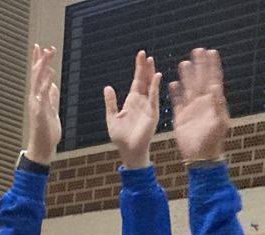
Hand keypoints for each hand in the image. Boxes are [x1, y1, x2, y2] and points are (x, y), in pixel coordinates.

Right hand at [25, 45, 61, 165]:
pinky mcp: (40, 113)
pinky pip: (43, 95)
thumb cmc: (46, 133)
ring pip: (38, 82)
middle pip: (36, 76)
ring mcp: (36, 105)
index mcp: (38, 98)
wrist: (42, 149)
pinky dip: (45, 84)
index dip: (39, 62)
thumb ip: (52, 98)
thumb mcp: (52, 111)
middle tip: (44, 47)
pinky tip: (50, 75)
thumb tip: (53, 86)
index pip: (38, 77)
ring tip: (46, 55)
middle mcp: (35, 99)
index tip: (41, 48)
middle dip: (40, 61)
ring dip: (42, 68)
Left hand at [105, 50, 160, 170]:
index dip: (138, 68)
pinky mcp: (152, 113)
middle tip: (145, 54)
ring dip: (151, 74)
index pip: (137, 80)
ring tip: (151, 61)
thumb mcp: (112, 117)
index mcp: (132, 101)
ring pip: (150, 86)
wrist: (129, 150)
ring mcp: (148, 107)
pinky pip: (154, 98)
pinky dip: (155, 87)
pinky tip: (156, 77)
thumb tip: (107, 87)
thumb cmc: (121, 137)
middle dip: (145, 67)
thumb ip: (110, 103)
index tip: (140, 56)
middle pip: (144, 80)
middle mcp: (141, 101)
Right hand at [170, 47, 229, 163]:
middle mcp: (203, 103)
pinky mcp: (181, 118)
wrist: (201, 157)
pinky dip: (175, 93)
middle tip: (198, 50)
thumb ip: (218, 104)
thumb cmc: (213, 141)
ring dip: (187, 75)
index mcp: (213, 102)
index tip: (212, 52)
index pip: (213, 79)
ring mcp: (191, 109)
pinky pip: (177, 102)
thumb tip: (214, 85)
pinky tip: (172, 83)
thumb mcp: (219, 123)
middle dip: (199, 65)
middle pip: (200, 79)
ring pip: (188, 88)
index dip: (213, 66)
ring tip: (184, 62)